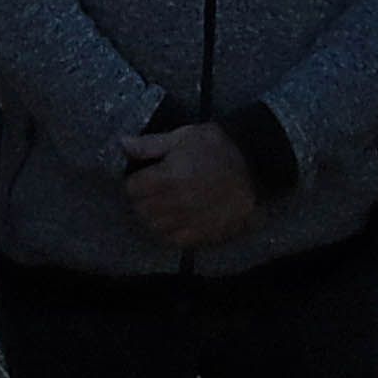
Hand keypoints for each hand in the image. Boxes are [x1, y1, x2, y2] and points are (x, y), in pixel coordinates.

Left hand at [115, 124, 264, 251]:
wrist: (256, 164)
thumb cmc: (217, 146)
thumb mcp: (183, 136)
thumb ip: (150, 145)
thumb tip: (122, 144)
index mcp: (166, 177)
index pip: (132, 189)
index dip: (134, 181)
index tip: (142, 176)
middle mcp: (175, 203)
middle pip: (141, 210)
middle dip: (142, 199)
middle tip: (152, 190)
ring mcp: (189, 220)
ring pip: (155, 227)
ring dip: (154, 217)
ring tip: (163, 206)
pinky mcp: (204, 232)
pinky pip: (175, 240)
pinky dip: (170, 232)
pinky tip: (176, 219)